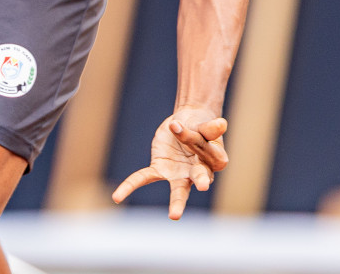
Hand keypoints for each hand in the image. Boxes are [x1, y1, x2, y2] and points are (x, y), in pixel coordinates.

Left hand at [112, 108, 228, 219]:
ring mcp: (180, 175)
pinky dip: (130, 186)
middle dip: (200, 180)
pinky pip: (144, 178)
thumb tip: (222, 123)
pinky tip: (117, 196)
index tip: (195, 125)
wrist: (187, 123)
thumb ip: (210, 128)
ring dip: (177, 202)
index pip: (208, 150)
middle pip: (200, 176)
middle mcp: (200, 172)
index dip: (199, 137)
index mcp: (215, 159)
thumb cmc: (200, 126)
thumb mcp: (204, 125)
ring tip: (175, 215)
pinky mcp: (160, 170)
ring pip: (178, 189)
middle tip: (202, 185)